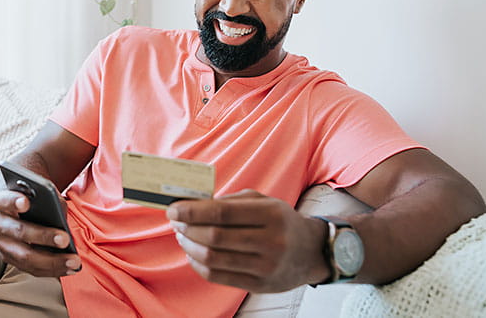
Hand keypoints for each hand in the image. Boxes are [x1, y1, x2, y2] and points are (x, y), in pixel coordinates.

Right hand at [0, 188, 80, 276]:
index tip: (26, 203)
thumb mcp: (40, 193)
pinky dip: (53, 270)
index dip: (14, 201)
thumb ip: (49, 200)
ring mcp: (3, 244)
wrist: (20, 210)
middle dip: (43, 236)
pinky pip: (32, 269)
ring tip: (74, 261)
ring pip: (25, 257)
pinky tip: (71, 268)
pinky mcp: (11, 260)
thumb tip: (60, 217)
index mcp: (1, 200)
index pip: (4, 200)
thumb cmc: (35, 199)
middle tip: (65, 239)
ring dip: (52, 261)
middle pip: (19, 232)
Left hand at [166, 189, 328, 291]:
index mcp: (271, 214)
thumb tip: (192, 205)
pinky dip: (198, 264)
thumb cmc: (280, 221)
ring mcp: (266, 266)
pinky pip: (218, 276)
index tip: (173, 208)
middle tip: (176, 222)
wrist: (311, 252)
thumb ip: (229, 201)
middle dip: (188, 228)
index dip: (192, 211)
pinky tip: (193, 254)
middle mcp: (271, 241)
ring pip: (213, 258)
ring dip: (190, 246)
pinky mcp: (259, 285)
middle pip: (214, 236)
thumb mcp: (262, 201)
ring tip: (183, 236)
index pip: (222, 212)